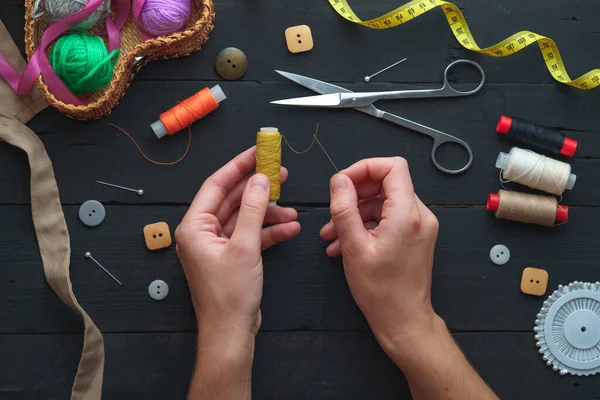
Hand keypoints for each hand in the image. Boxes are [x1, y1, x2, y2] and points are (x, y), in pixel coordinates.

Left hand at [175, 147, 300, 337]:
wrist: (231, 333)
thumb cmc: (229, 297)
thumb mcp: (245, 247)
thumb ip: (254, 209)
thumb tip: (260, 180)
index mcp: (195, 226)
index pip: (217, 185)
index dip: (239, 166)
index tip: (258, 152)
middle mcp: (202, 233)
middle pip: (232, 199)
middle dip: (258, 189)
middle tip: (280, 174)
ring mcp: (217, 245)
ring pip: (244, 218)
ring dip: (268, 213)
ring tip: (293, 211)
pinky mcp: (230, 257)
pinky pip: (250, 236)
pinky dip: (268, 232)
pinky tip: (289, 229)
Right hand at [320, 157, 439, 352]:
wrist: (403, 320)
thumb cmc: (381, 291)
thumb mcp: (353, 247)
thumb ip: (344, 209)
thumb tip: (338, 181)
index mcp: (407, 214)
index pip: (392, 167)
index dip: (364, 168)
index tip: (342, 183)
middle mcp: (419, 215)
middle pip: (387, 183)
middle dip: (355, 194)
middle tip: (333, 209)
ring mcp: (419, 226)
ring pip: (384, 203)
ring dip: (356, 213)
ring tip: (332, 234)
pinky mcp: (415, 236)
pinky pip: (388, 218)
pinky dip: (366, 225)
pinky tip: (344, 244)